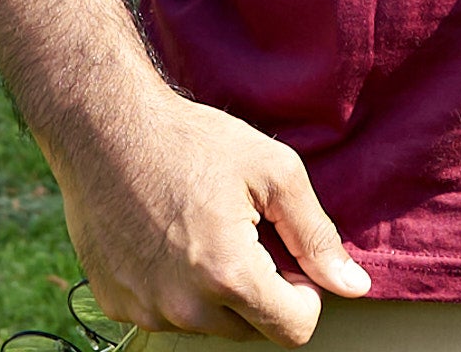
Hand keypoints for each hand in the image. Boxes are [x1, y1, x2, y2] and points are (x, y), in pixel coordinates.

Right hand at [52, 82, 369, 344]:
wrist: (106, 129)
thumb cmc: (193, 141)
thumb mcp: (272, 171)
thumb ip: (317, 235)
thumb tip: (355, 287)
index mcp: (230, 276)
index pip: (293, 331)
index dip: (304, 293)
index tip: (289, 256)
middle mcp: (185, 308)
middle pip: (251, 329)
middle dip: (260, 289)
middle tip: (244, 230)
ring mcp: (146, 311)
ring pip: (208, 324)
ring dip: (217, 290)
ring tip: (203, 226)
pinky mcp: (116, 303)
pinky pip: (165, 313)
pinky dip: (176, 286)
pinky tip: (168, 236)